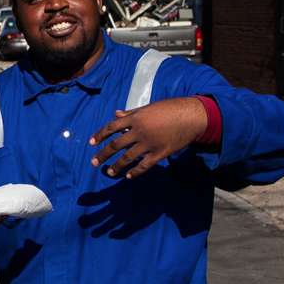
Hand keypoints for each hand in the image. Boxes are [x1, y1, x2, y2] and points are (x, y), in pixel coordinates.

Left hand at [89, 97, 207, 179]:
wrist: (192, 116)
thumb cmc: (170, 109)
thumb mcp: (148, 107)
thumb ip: (131, 113)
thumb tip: (116, 114)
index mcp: (135, 118)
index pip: (112, 127)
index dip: (99, 135)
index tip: (91, 143)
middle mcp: (139, 131)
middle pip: (116, 145)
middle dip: (103, 154)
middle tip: (94, 162)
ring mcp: (149, 143)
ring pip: (128, 157)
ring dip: (117, 165)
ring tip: (109, 172)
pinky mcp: (160, 153)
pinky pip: (144, 165)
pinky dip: (135, 171)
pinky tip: (128, 176)